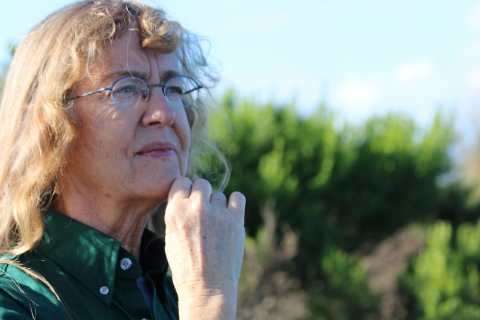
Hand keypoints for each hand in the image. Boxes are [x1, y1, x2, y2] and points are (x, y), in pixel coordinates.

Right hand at [164, 177, 245, 318]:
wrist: (207, 287)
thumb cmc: (186, 266)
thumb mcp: (170, 237)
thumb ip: (177, 214)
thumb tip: (186, 199)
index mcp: (175, 211)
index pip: (181, 181)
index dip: (186, 191)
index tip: (189, 201)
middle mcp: (196, 207)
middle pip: (202, 184)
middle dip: (202, 195)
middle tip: (203, 213)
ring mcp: (217, 212)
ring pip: (219, 195)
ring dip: (218, 206)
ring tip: (216, 226)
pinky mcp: (236, 219)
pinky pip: (238, 197)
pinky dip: (235, 204)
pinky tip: (231, 215)